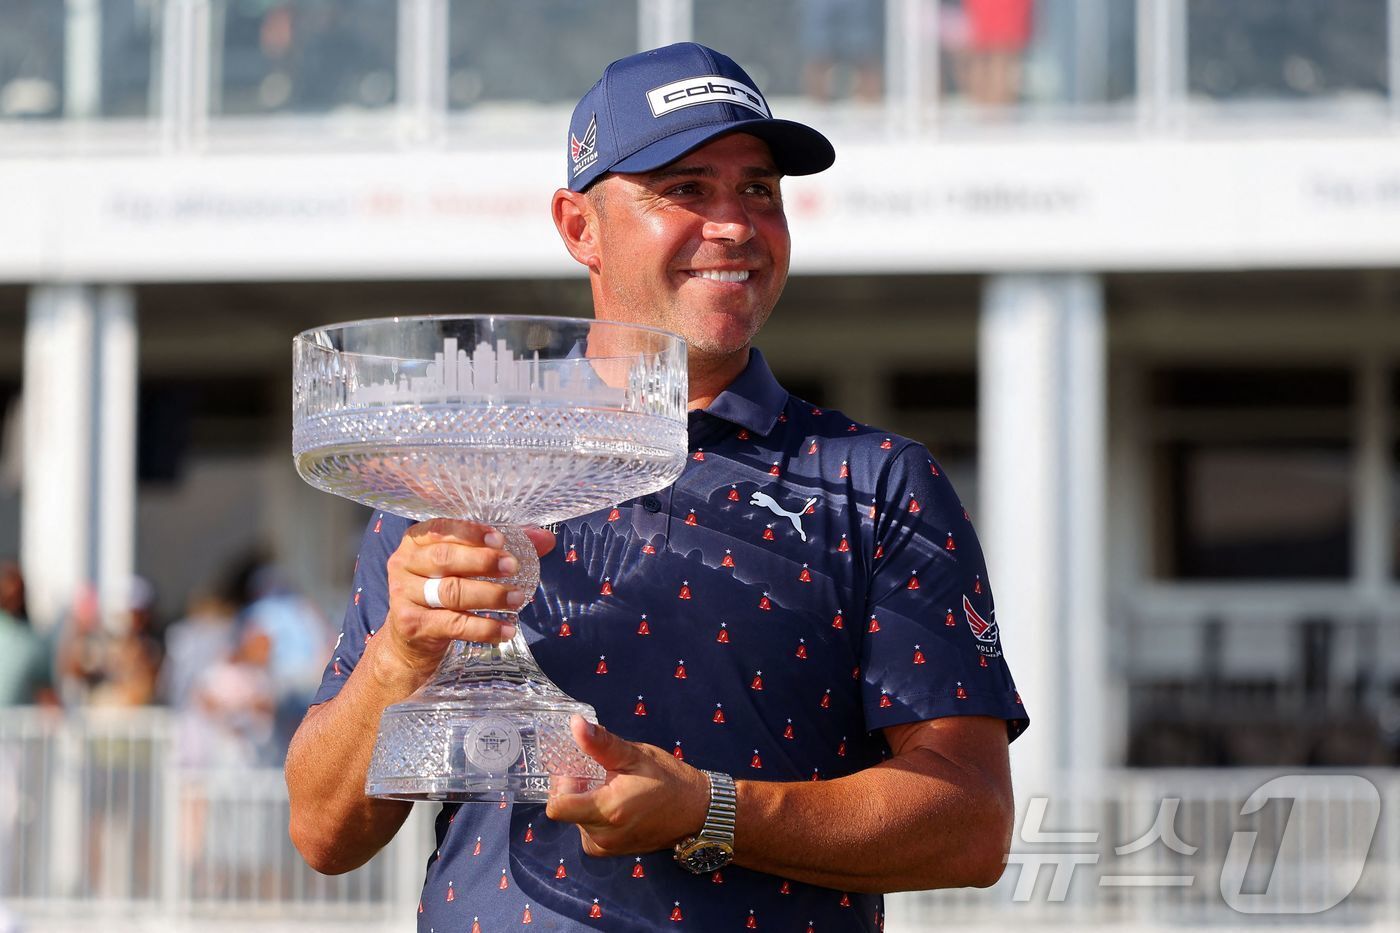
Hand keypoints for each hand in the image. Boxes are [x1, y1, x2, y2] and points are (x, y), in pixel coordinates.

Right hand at [380, 519, 553, 687]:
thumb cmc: (442, 591)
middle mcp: (403, 563)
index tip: (501, 539)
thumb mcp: (464, 567)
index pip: (441, 529)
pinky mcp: (410, 624)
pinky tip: (507, 630)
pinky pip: (453, 625)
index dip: (471, 533)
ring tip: (518, 599)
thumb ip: (500, 549)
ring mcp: (403, 595)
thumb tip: (545, 538)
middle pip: (444, 559)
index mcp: (416, 541)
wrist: (410, 640)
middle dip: (482, 561)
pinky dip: (484, 628)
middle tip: (514, 566)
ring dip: (489, 595)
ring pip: (450, 592)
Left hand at [545, 715, 709, 856]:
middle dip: (575, 787)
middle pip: (565, 809)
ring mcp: (606, 848)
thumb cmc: (667, 779)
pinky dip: (593, 813)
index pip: (556, 807)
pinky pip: (588, 829)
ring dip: (584, 800)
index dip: (560, 783)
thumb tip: (575, 724)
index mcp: (607, 811)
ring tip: (610, 785)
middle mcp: (602, 836)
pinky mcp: (610, 851)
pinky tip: (613, 799)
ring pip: (575, 819)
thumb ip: (601, 743)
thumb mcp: (635, 755)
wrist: (695, 811)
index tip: (575, 767)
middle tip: (597, 770)